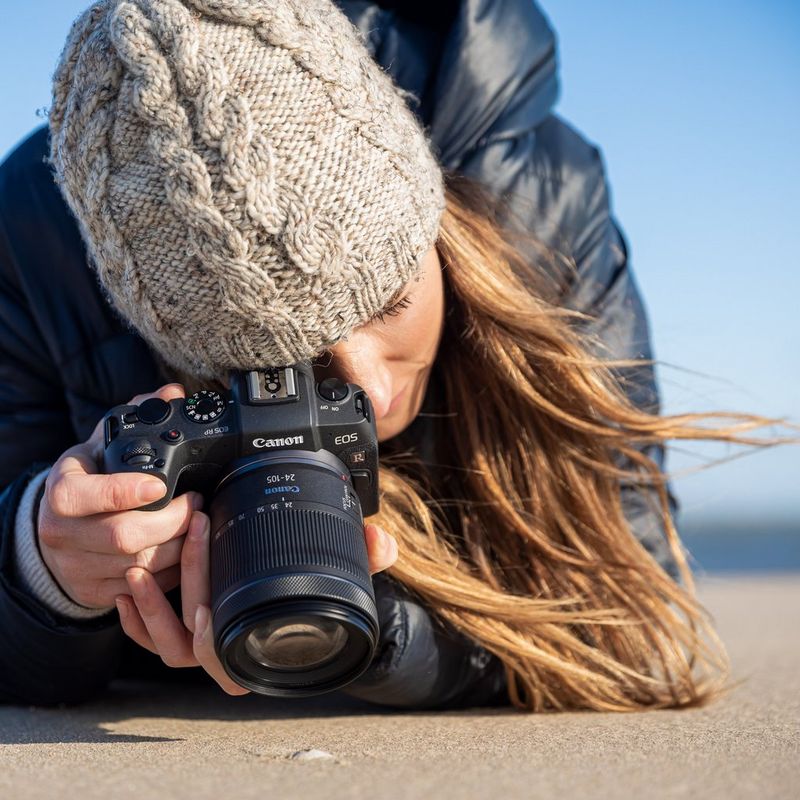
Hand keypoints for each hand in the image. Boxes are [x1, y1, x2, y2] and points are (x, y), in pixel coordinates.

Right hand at [37, 383, 198, 608]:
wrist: (58, 526)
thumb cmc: (89, 479)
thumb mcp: (103, 443)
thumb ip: (138, 415)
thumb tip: (172, 393)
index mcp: (62, 493)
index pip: (90, 497)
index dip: (127, 492)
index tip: (161, 485)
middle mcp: (61, 534)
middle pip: (125, 537)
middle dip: (172, 521)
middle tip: (196, 502)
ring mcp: (76, 568)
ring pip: (140, 566)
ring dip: (179, 546)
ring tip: (197, 523)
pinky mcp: (94, 593)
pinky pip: (143, 588)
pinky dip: (171, 571)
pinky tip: (185, 550)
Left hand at [115, 514, 398, 695]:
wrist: (302, 595)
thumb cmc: (320, 588)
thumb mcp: (343, 570)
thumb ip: (363, 555)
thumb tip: (381, 543)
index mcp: (265, 649)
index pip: (229, 663)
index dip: (210, 645)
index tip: (203, 608)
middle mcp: (231, 656)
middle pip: (192, 643)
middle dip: (190, 584)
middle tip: (196, 529)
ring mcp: (205, 645)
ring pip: (167, 645)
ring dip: (151, 608)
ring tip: (143, 566)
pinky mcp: (185, 629)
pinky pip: (151, 639)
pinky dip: (136, 618)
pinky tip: (130, 584)